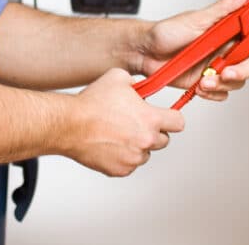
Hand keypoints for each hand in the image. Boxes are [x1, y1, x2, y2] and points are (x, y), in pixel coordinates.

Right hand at [68, 68, 184, 176]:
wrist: (70, 124)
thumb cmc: (91, 103)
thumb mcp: (119, 77)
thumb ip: (136, 82)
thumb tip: (140, 86)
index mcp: (150, 119)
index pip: (179, 123)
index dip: (172, 117)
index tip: (167, 116)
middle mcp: (145, 141)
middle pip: (164, 140)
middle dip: (153, 132)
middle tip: (136, 123)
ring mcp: (133, 158)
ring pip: (145, 153)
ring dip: (138, 145)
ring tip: (119, 133)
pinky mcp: (119, 170)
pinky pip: (129, 165)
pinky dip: (123, 157)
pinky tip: (110, 144)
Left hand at [139, 0, 248, 101]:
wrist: (145, 53)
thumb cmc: (166, 32)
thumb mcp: (196, 18)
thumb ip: (223, 8)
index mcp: (227, 28)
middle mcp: (225, 47)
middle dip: (242, 71)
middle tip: (226, 72)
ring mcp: (217, 65)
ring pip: (237, 80)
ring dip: (223, 83)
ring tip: (204, 80)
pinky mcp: (207, 81)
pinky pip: (222, 93)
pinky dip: (212, 93)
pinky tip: (199, 86)